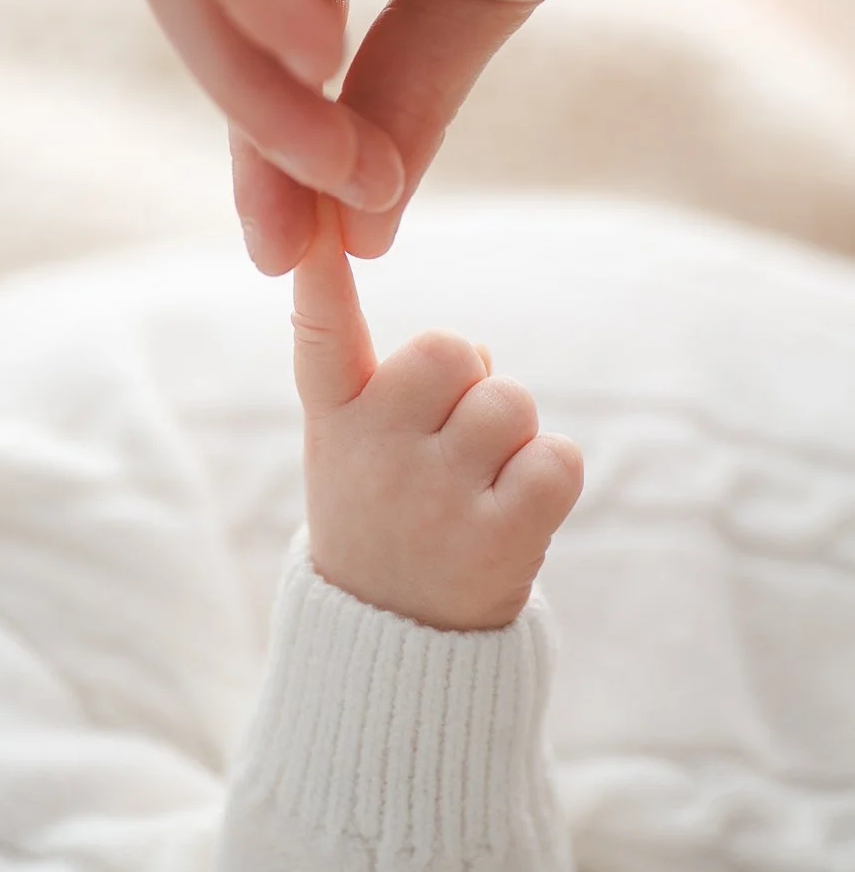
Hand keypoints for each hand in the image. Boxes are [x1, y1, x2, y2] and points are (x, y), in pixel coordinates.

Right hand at [292, 199, 582, 630]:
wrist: (397, 648)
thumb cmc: (387, 520)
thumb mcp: (353, 451)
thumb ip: (387, 387)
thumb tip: (475, 353)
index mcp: (336, 423)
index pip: (322, 335)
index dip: (319, 274)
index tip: (314, 223)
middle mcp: (375, 454)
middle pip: (455, 349)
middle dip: (474, 382)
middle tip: (455, 441)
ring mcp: (432, 499)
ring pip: (513, 403)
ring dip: (514, 438)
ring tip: (480, 489)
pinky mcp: (494, 542)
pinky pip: (558, 459)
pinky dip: (551, 478)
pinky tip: (516, 514)